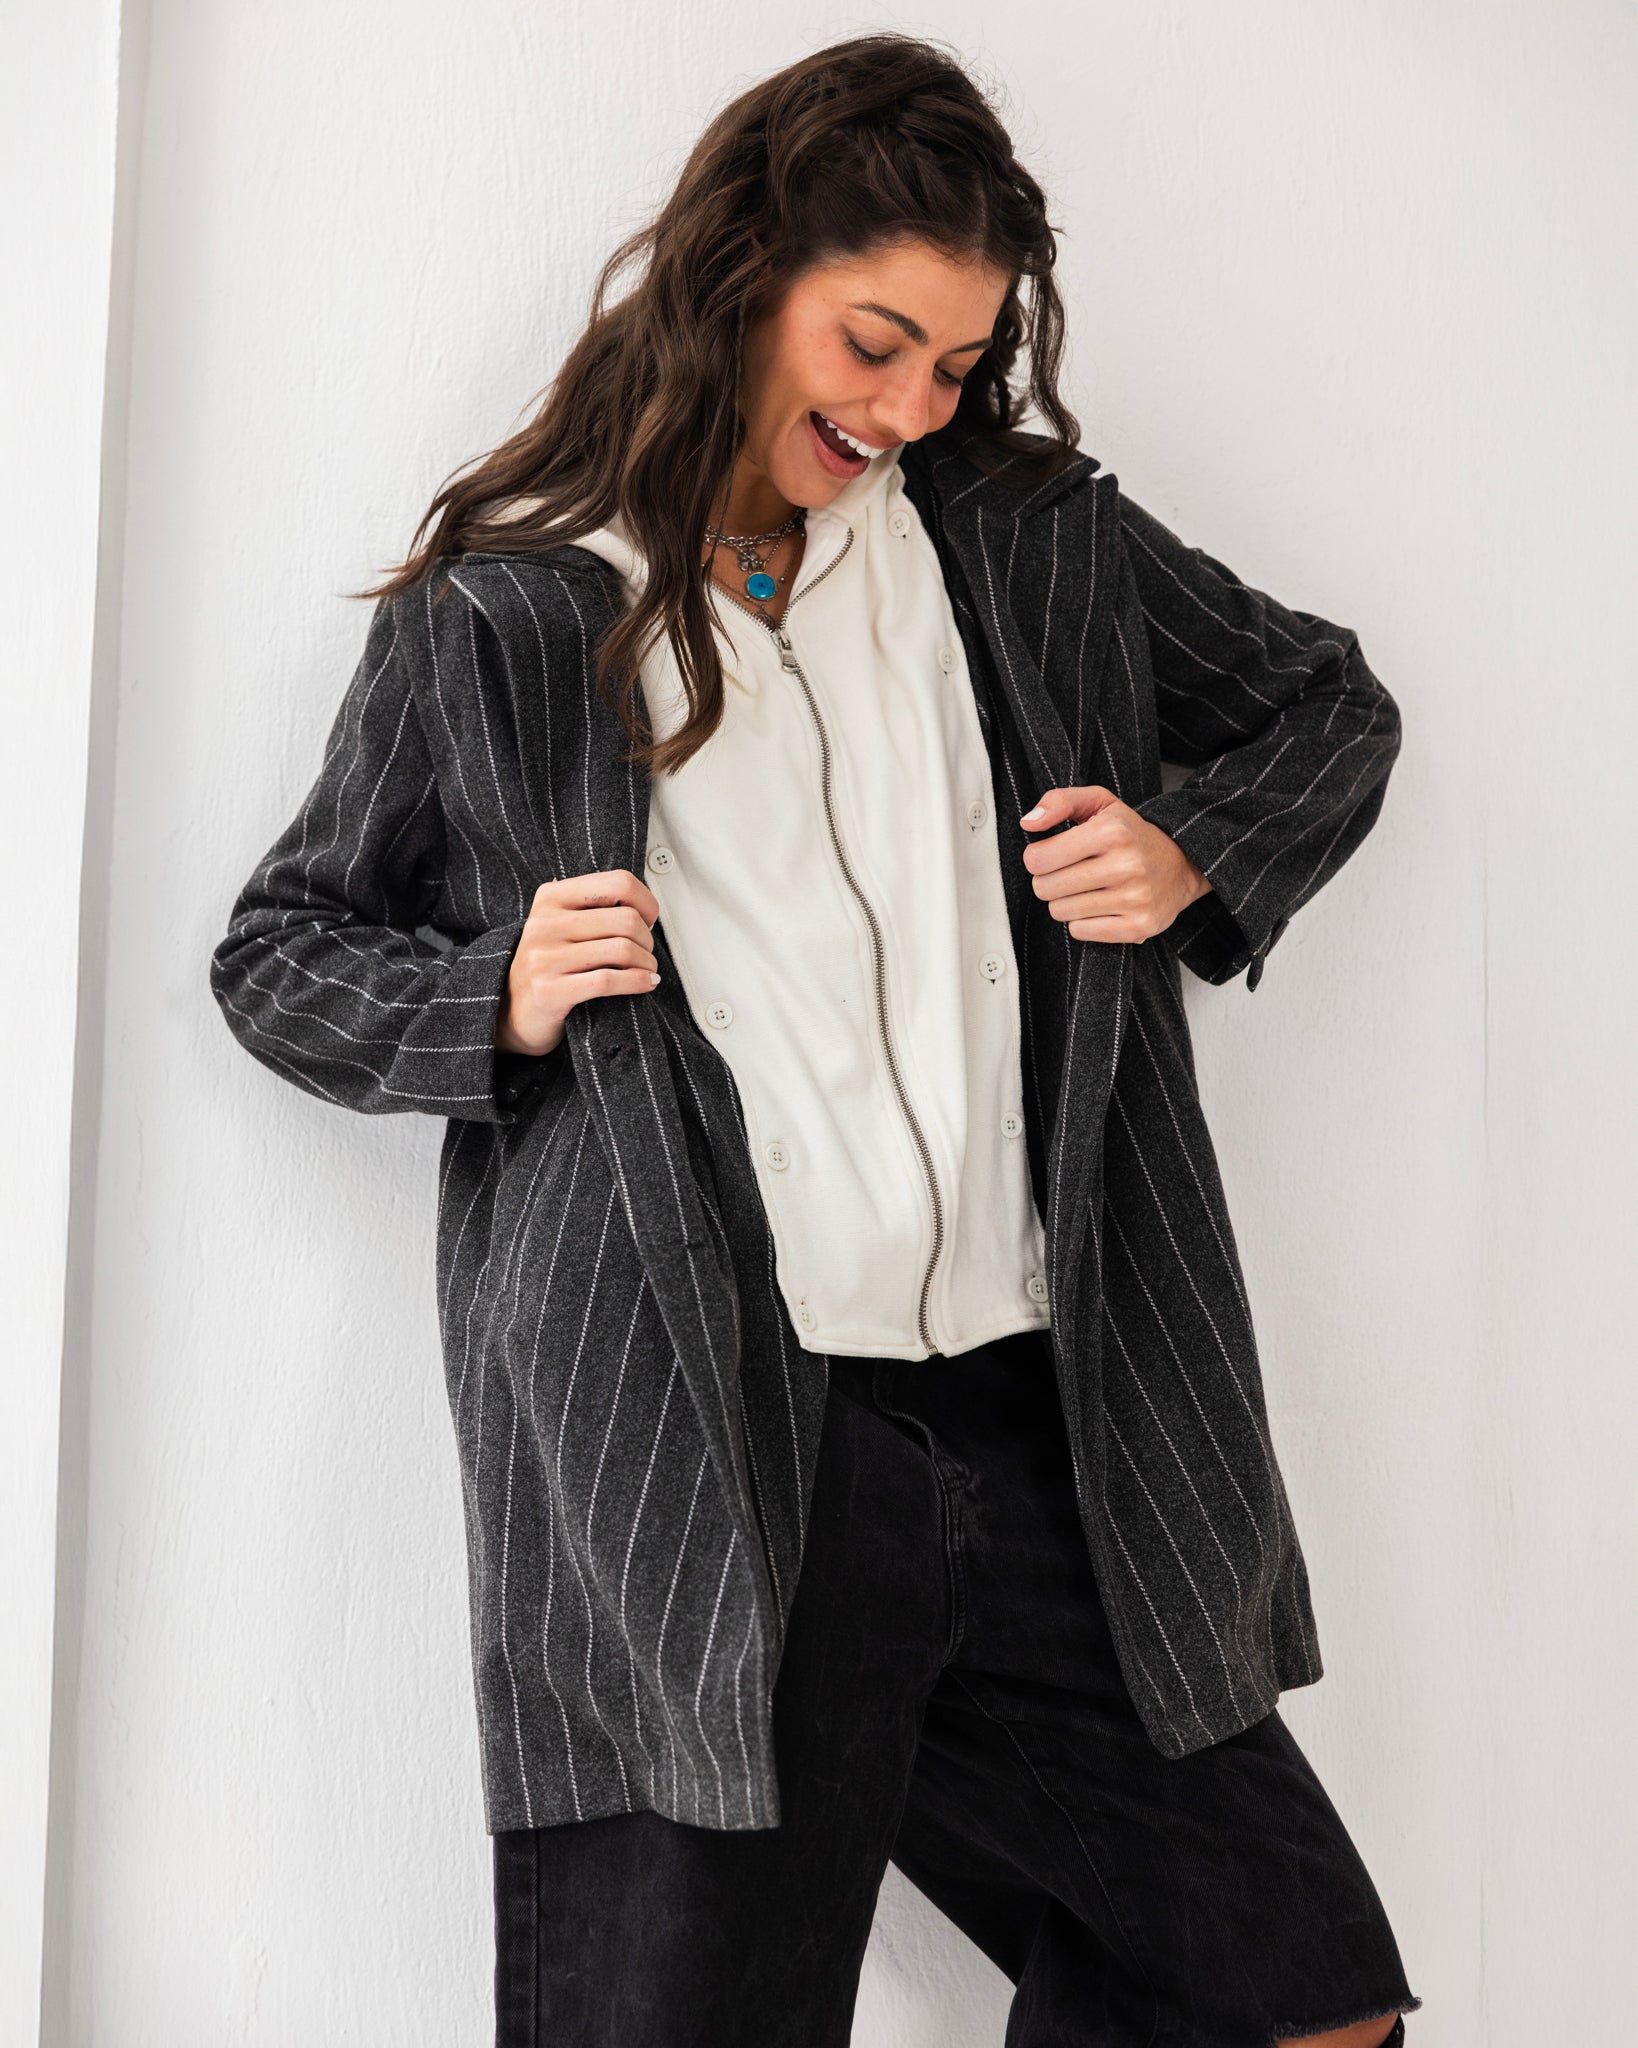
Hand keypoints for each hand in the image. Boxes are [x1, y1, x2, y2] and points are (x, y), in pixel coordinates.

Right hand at [496, 870, 661, 1056]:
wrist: (511, 1009)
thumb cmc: (548, 964)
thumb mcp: (563, 924)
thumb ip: (595, 907)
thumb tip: (645, 904)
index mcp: (551, 897)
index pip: (619, 883)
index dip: (646, 903)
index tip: (649, 920)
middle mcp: (544, 923)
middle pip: (626, 919)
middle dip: (647, 940)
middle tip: (646, 953)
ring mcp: (544, 958)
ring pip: (622, 950)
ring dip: (647, 964)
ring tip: (646, 970)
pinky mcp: (550, 991)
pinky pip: (609, 980)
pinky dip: (638, 982)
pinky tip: (645, 984)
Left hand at [1019, 787, 1211, 942]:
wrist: (1183, 864)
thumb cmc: (1131, 834)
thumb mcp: (1100, 804)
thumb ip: (1059, 801)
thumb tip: (1028, 822)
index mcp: (1112, 832)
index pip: (1038, 859)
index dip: (1037, 857)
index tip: (1053, 854)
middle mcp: (1125, 865)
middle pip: (1045, 888)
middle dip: (1050, 880)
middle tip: (1071, 872)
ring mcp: (1134, 899)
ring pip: (1060, 912)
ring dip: (1066, 901)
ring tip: (1088, 888)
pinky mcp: (1138, 926)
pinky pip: (1079, 932)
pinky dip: (1083, 921)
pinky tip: (1101, 905)